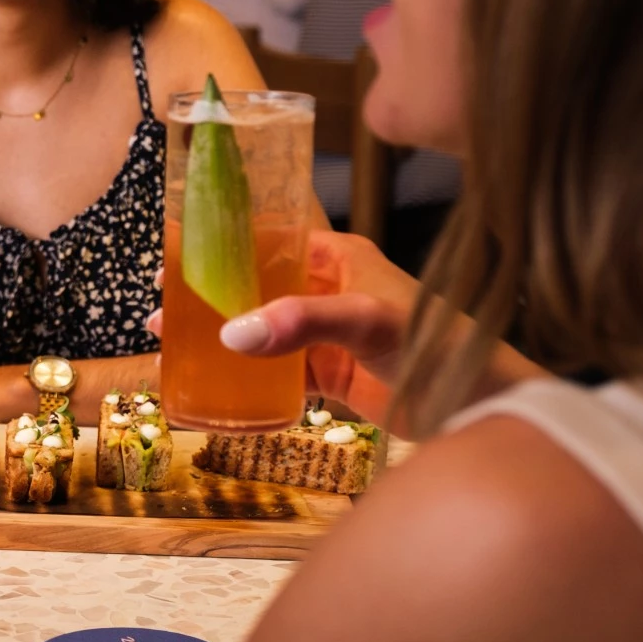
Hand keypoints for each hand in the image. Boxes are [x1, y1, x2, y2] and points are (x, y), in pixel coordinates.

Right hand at [147, 233, 415, 424]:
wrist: (480, 404)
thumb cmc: (435, 343)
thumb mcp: (366, 319)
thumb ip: (302, 322)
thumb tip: (231, 333)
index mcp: (338, 255)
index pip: (268, 237)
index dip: (222, 245)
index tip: (176, 256)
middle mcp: (328, 288)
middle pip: (254, 285)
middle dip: (208, 295)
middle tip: (162, 307)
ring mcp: (326, 334)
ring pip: (259, 328)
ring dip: (219, 335)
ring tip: (171, 342)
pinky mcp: (329, 374)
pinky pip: (275, 370)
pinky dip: (243, 375)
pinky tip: (211, 382)